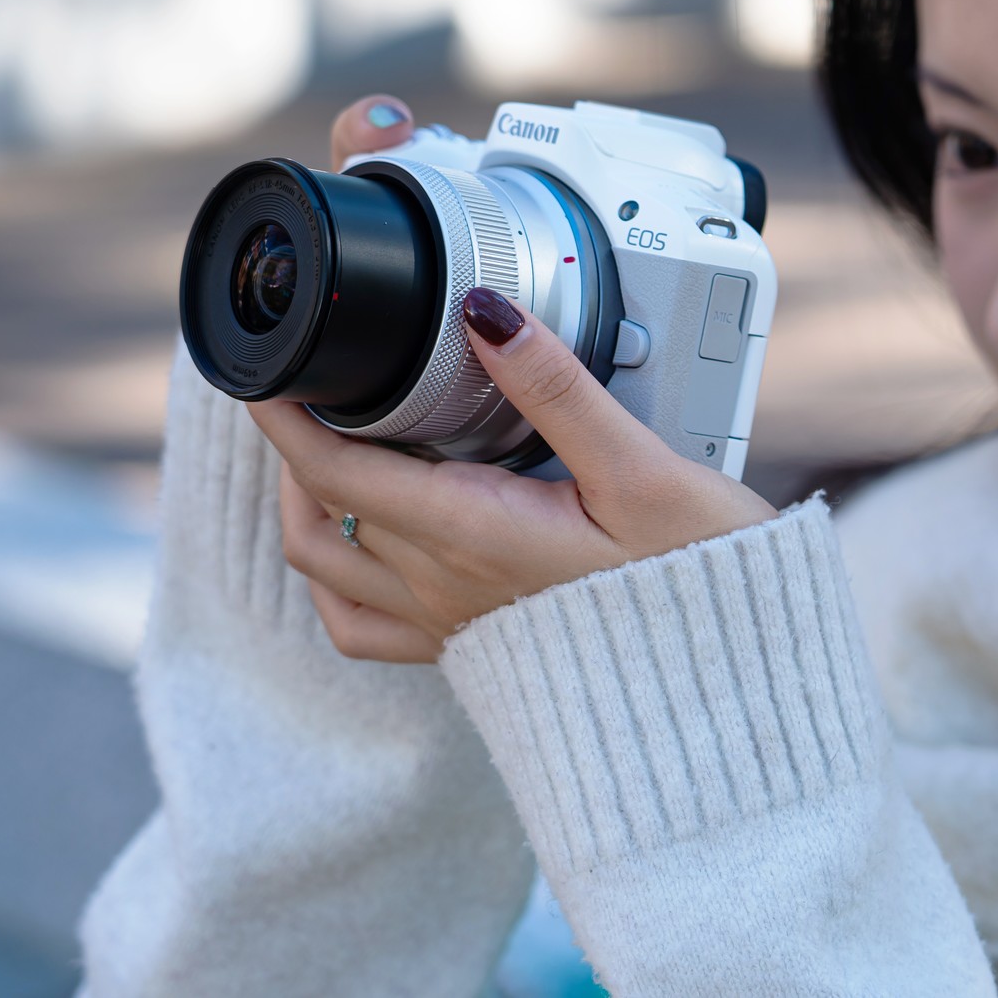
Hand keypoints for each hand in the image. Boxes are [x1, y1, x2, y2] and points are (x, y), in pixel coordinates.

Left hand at [247, 98, 779, 663]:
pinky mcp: (469, 648)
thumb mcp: (640, 468)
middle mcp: (445, 586)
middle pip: (326, 508)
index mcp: (475, 534)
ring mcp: (450, 624)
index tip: (266, 364)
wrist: (731, 681)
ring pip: (327, 566)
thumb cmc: (698, 575)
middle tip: (315, 380)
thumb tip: (483, 315)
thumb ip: (555, 387)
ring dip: (305, 503)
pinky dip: (336, 575)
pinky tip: (360, 538)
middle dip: (301, 440)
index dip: (284, 416)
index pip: (336, 472)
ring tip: (323, 447)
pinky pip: (361, 626)